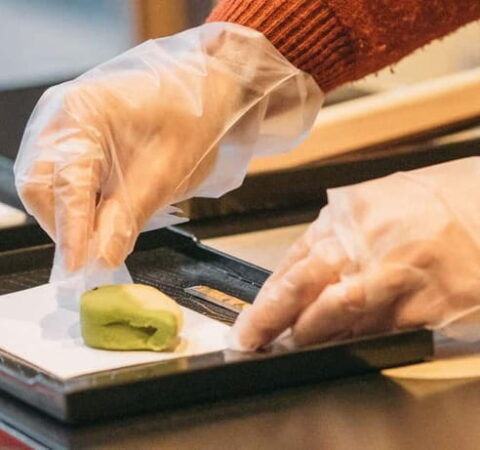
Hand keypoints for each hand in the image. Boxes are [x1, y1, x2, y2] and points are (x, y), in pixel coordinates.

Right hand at [14, 23, 321, 277]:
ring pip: (41, 187)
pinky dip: (73, 202)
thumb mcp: (165, 172)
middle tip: (95, 254)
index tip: (78, 267)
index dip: (72, 231)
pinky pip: (52, 179)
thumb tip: (102, 259)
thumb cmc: (188, 114)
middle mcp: (56, 116)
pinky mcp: (60, 138)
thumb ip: (127, 217)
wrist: (200, 84)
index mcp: (81, 113)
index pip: (66, 184)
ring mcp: (53, 125)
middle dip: (64, 225)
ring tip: (103, 230)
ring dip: (67, 216)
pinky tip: (100, 209)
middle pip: (39, 187)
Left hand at [231, 157, 479, 349]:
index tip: (250, 314)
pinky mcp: (422, 309)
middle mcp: (364, 242)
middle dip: (265, 318)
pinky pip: (375, 332)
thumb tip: (311, 263)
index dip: (266, 292)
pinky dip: (354, 340)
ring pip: (332, 316)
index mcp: (349, 213)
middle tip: (246, 339)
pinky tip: (342, 344)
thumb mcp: (384, 199)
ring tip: (290, 344)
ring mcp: (392, 277)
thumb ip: (344, 230)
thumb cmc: (451, 198)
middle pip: (298, 285)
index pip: (292, 259)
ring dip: (307, 335)